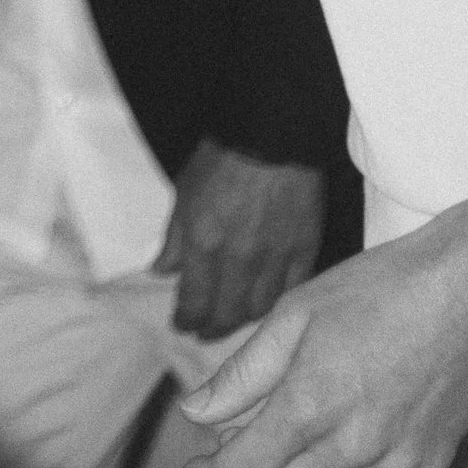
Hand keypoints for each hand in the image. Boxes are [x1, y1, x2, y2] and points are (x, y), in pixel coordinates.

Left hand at [154, 137, 326, 340]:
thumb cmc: (222, 159)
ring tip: (233, 321)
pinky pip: (293, 290)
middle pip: (227, 313)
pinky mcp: (305, 249)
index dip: (187, 319)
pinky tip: (268, 304)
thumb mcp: (184, 194)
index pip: (195, 301)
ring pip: (261, 308)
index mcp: (206, 243)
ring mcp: (276, 256)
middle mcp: (240, 258)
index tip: (182, 323)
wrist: (271, 135)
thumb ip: (175, 240)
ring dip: (243, 320)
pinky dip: (279, 302)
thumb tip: (162, 271)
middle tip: (204, 332)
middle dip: (212, 328)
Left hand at [176, 197, 467, 467]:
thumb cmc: (376, 290)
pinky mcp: (431, 466)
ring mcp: (396, 462)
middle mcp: (352, 446)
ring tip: (298, 447)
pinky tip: (344, 459)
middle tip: (248, 442)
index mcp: (309, 404)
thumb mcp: (294, 315)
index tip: (197, 465)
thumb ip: (243, 374)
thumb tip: (196, 413)